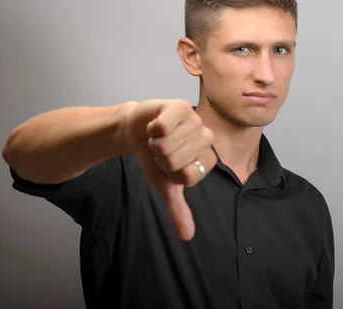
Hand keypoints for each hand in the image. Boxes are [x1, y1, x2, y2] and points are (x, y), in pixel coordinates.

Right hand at [121, 99, 215, 239]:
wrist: (136, 130)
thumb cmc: (154, 156)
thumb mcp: (165, 185)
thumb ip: (178, 209)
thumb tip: (187, 236)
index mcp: (206, 158)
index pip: (188, 176)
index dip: (170, 173)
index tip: (168, 165)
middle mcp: (205, 137)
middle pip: (175, 160)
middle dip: (160, 157)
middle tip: (160, 149)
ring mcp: (193, 119)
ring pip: (167, 144)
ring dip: (154, 142)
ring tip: (157, 137)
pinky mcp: (178, 106)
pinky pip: (162, 126)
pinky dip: (151, 129)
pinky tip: (154, 125)